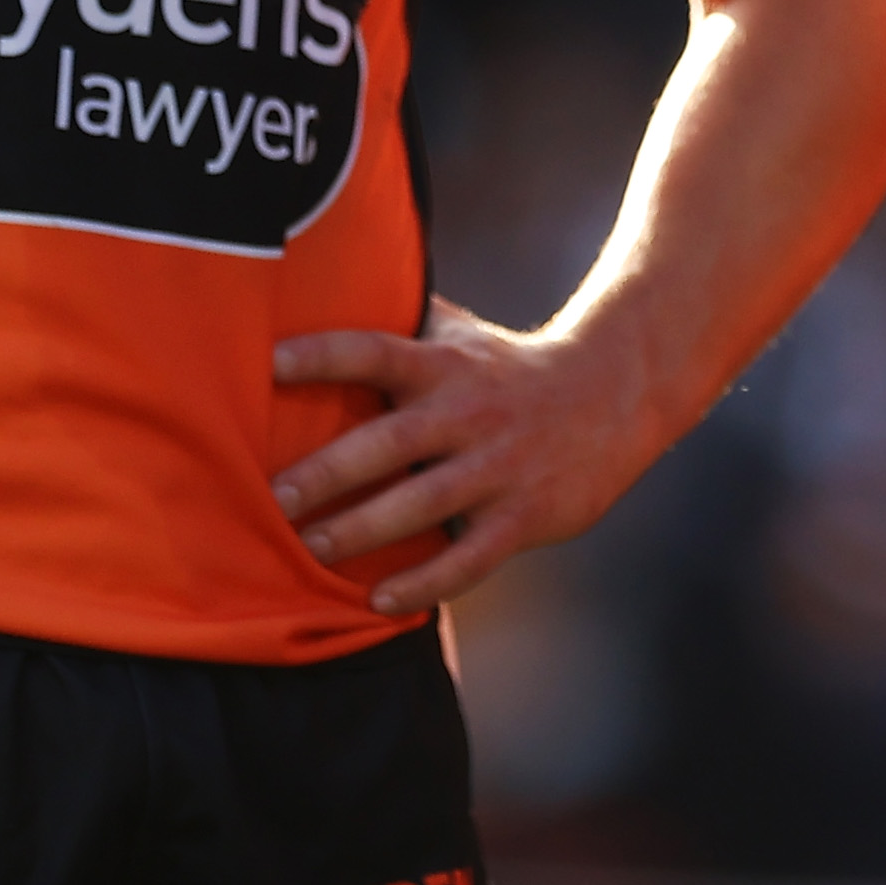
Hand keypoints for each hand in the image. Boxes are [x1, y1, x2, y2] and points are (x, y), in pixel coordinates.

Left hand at [269, 306, 664, 618]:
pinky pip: (468, 557)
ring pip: (423, 502)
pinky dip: (424, 581)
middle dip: (330, 470)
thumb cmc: (511, 367)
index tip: (269, 363)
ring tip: (312, 546)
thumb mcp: (461, 333)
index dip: (324, 354)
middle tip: (275, 496)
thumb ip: (402, 319)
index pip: (377, 350)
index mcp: (445, 364)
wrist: (615, 394)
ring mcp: (498, 465)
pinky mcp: (523, 515)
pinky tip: (379, 600)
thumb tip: (332, 284)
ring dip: (363, 528)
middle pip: (391, 440)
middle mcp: (468, 412)